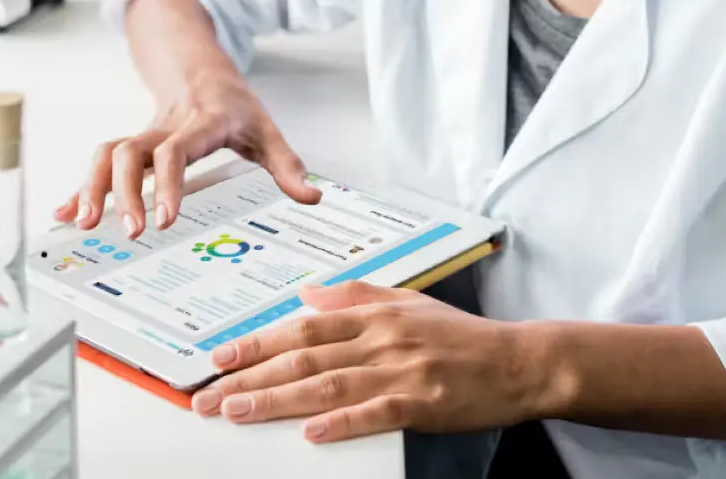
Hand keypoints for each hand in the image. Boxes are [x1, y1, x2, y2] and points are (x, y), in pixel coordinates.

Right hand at [54, 65, 319, 237]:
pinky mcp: (131, 146)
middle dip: (125, 192)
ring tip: (87, 224)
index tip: (164, 219)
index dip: (168, 182)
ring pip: (107, 153)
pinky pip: (99, 164)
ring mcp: (144, 136)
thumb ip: (287, 165)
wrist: (198, 66)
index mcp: (201, 123)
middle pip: (131, 152)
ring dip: (92, 187)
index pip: (177, 150)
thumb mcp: (266, 129)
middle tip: (129, 231)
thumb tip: (312, 198)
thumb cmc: (233, 102)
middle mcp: (166, 128)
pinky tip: (66, 215)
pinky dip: (80, 189)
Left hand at [190, 282, 550, 442]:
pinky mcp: (422, 403)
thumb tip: (307, 292)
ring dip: (278, 399)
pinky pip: (375, 413)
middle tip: (210, 393)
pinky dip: (341, 423)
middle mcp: (384, 337)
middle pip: (307, 355)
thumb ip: (356, 294)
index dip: (260, 340)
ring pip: (329, 384)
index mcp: (378, 313)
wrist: (515, 362)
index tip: (221, 354)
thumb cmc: (461, 335)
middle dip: (252, 374)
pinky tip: (310, 432)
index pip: (306, 325)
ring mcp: (403, 371)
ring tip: (238, 410)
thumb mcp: (408, 302)